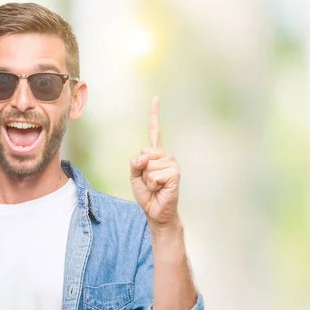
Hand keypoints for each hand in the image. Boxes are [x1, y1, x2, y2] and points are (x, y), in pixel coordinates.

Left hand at [130, 96, 180, 230]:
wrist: (155, 212)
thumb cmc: (147, 194)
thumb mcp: (134, 177)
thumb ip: (135, 164)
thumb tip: (143, 155)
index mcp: (155, 154)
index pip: (154, 131)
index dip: (154, 114)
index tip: (156, 98)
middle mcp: (165, 156)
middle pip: (144, 153)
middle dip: (141, 170)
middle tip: (149, 182)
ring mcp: (171, 164)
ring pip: (148, 165)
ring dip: (147, 180)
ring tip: (155, 186)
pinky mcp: (175, 173)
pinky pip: (154, 175)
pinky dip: (152, 184)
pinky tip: (160, 189)